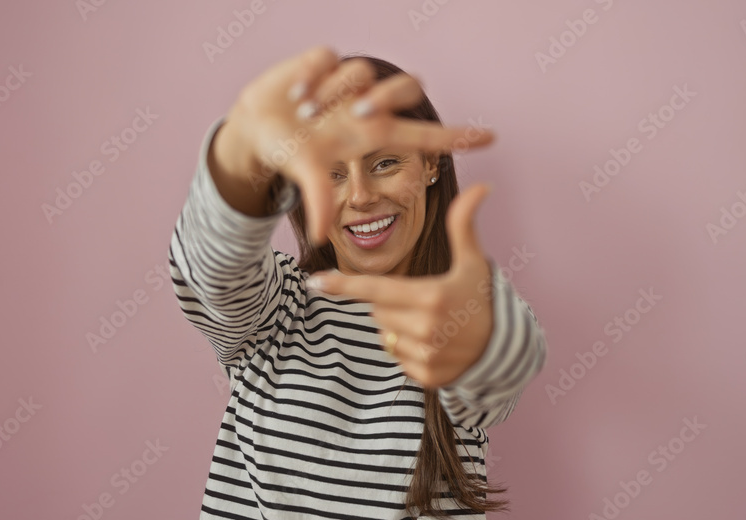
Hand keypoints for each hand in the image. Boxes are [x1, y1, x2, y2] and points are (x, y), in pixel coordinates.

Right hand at [224, 45, 493, 245]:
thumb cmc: (289, 153)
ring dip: (332, 94)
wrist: (254, 128)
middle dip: (386, 97)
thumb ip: (317, 201)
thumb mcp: (305, 176)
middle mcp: (366, 106)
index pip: (426, 134)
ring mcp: (346, 82)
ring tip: (305, 111)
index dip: (457, 136)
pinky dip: (311, 76)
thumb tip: (323, 237)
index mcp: (372, 135)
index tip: (491, 138)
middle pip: (407, 87)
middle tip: (357, 114)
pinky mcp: (322, 61)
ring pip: (360, 72)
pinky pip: (327, 57)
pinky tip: (294, 94)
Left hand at [306, 183, 495, 387]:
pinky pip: (397, 357)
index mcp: (432, 296)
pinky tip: (433, 344)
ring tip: (430, 324)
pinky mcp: (426, 376)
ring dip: (398, 328)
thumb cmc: (481, 298)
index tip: (315, 282)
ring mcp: (426, 355)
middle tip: (422, 302)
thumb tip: (481, 186)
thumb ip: (464, 224)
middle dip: (391, 304)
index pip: (376, 289)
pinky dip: (408, 350)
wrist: (504, 347)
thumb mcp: (473, 261)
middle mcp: (427, 328)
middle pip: (377, 311)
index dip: (343, 285)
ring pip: (384, 335)